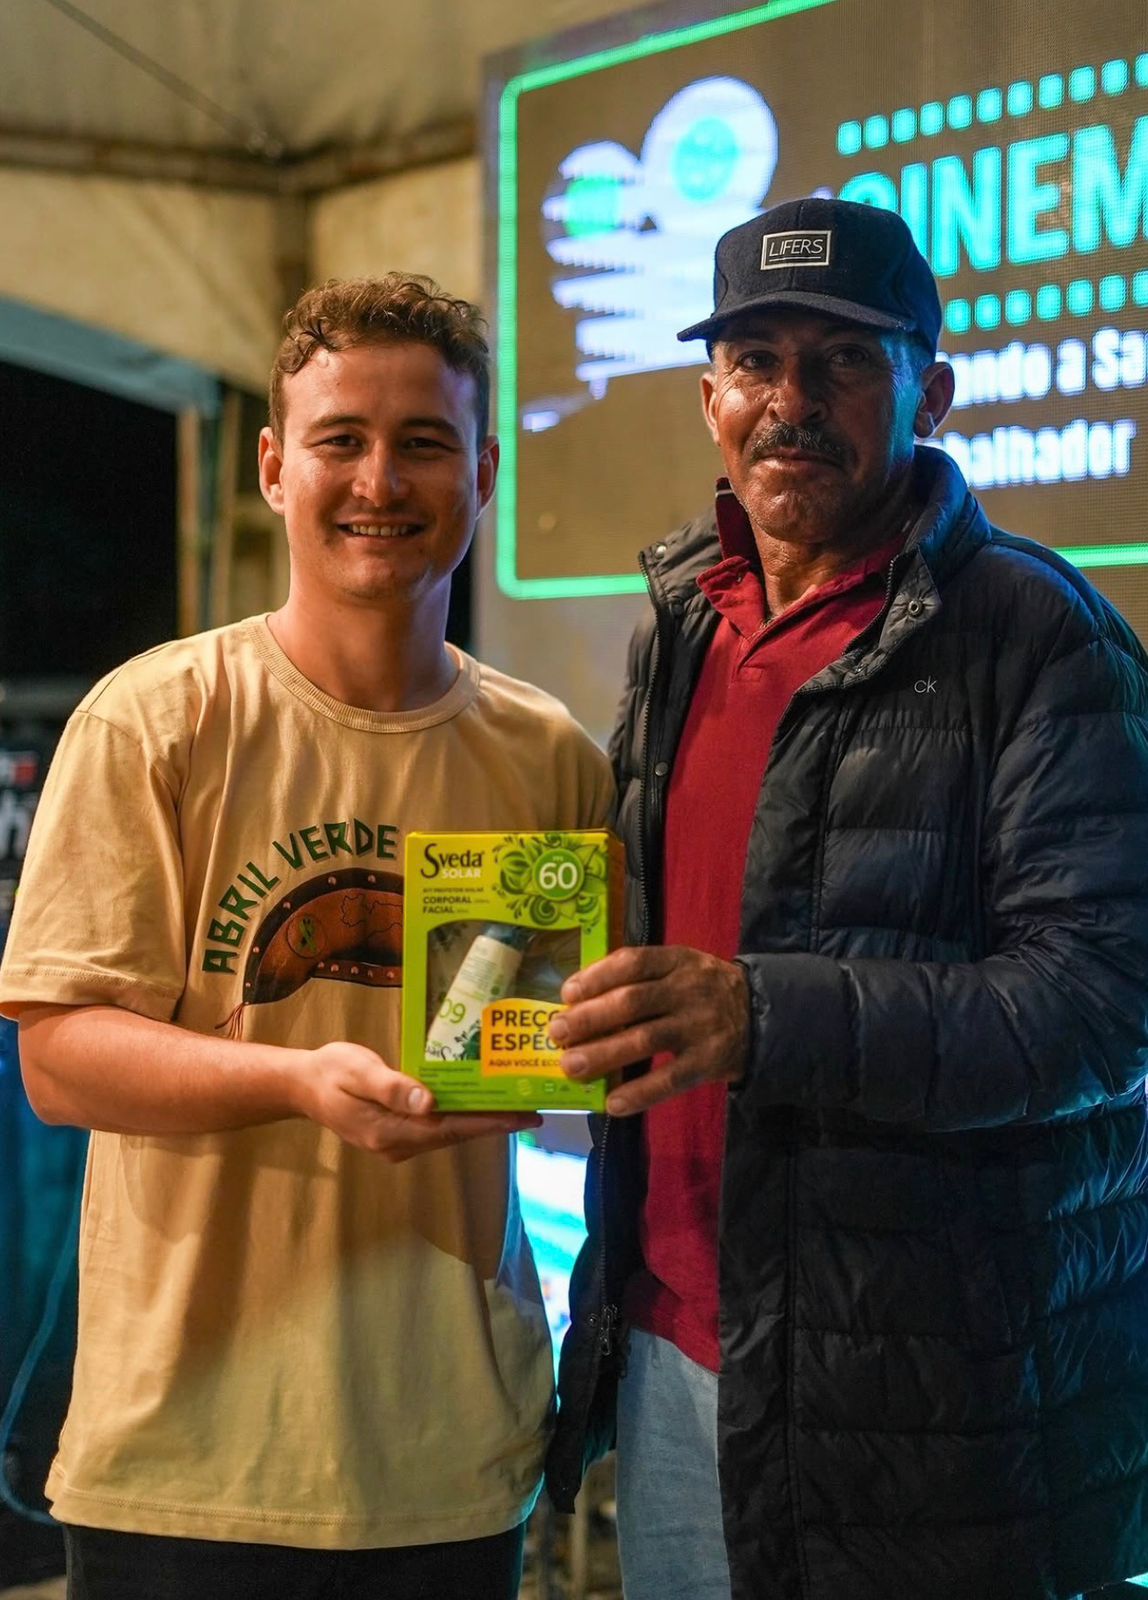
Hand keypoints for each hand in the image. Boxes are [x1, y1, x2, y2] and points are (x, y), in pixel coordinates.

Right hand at [296, 1041, 540, 1160]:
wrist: (304, 1085)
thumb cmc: (331, 1072)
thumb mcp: (357, 1071)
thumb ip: (392, 1087)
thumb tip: (428, 1102)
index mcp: (388, 1131)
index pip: (449, 1128)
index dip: (488, 1123)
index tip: (522, 1118)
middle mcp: (397, 1144)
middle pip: (455, 1134)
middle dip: (494, 1124)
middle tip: (534, 1113)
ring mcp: (398, 1143)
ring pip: (449, 1133)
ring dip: (482, 1122)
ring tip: (517, 1108)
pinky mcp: (398, 1134)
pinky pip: (438, 1128)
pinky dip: (463, 1118)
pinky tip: (482, 1105)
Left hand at [548, 946, 748, 1115]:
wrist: (762, 1015)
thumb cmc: (703, 990)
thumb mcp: (680, 968)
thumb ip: (640, 979)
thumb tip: (580, 1002)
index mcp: (677, 961)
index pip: (633, 962)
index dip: (597, 977)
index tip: (567, 993)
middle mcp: (688, 990)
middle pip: (632, 1002)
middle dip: (590, 1018)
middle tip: (557, 1033)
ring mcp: (700, 1027)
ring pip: (646, 1040)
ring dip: (604, 1054)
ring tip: (571, 1066)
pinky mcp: (710, 1062)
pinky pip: (670, 1079)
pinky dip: (640, 1092)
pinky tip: (612, 1104)